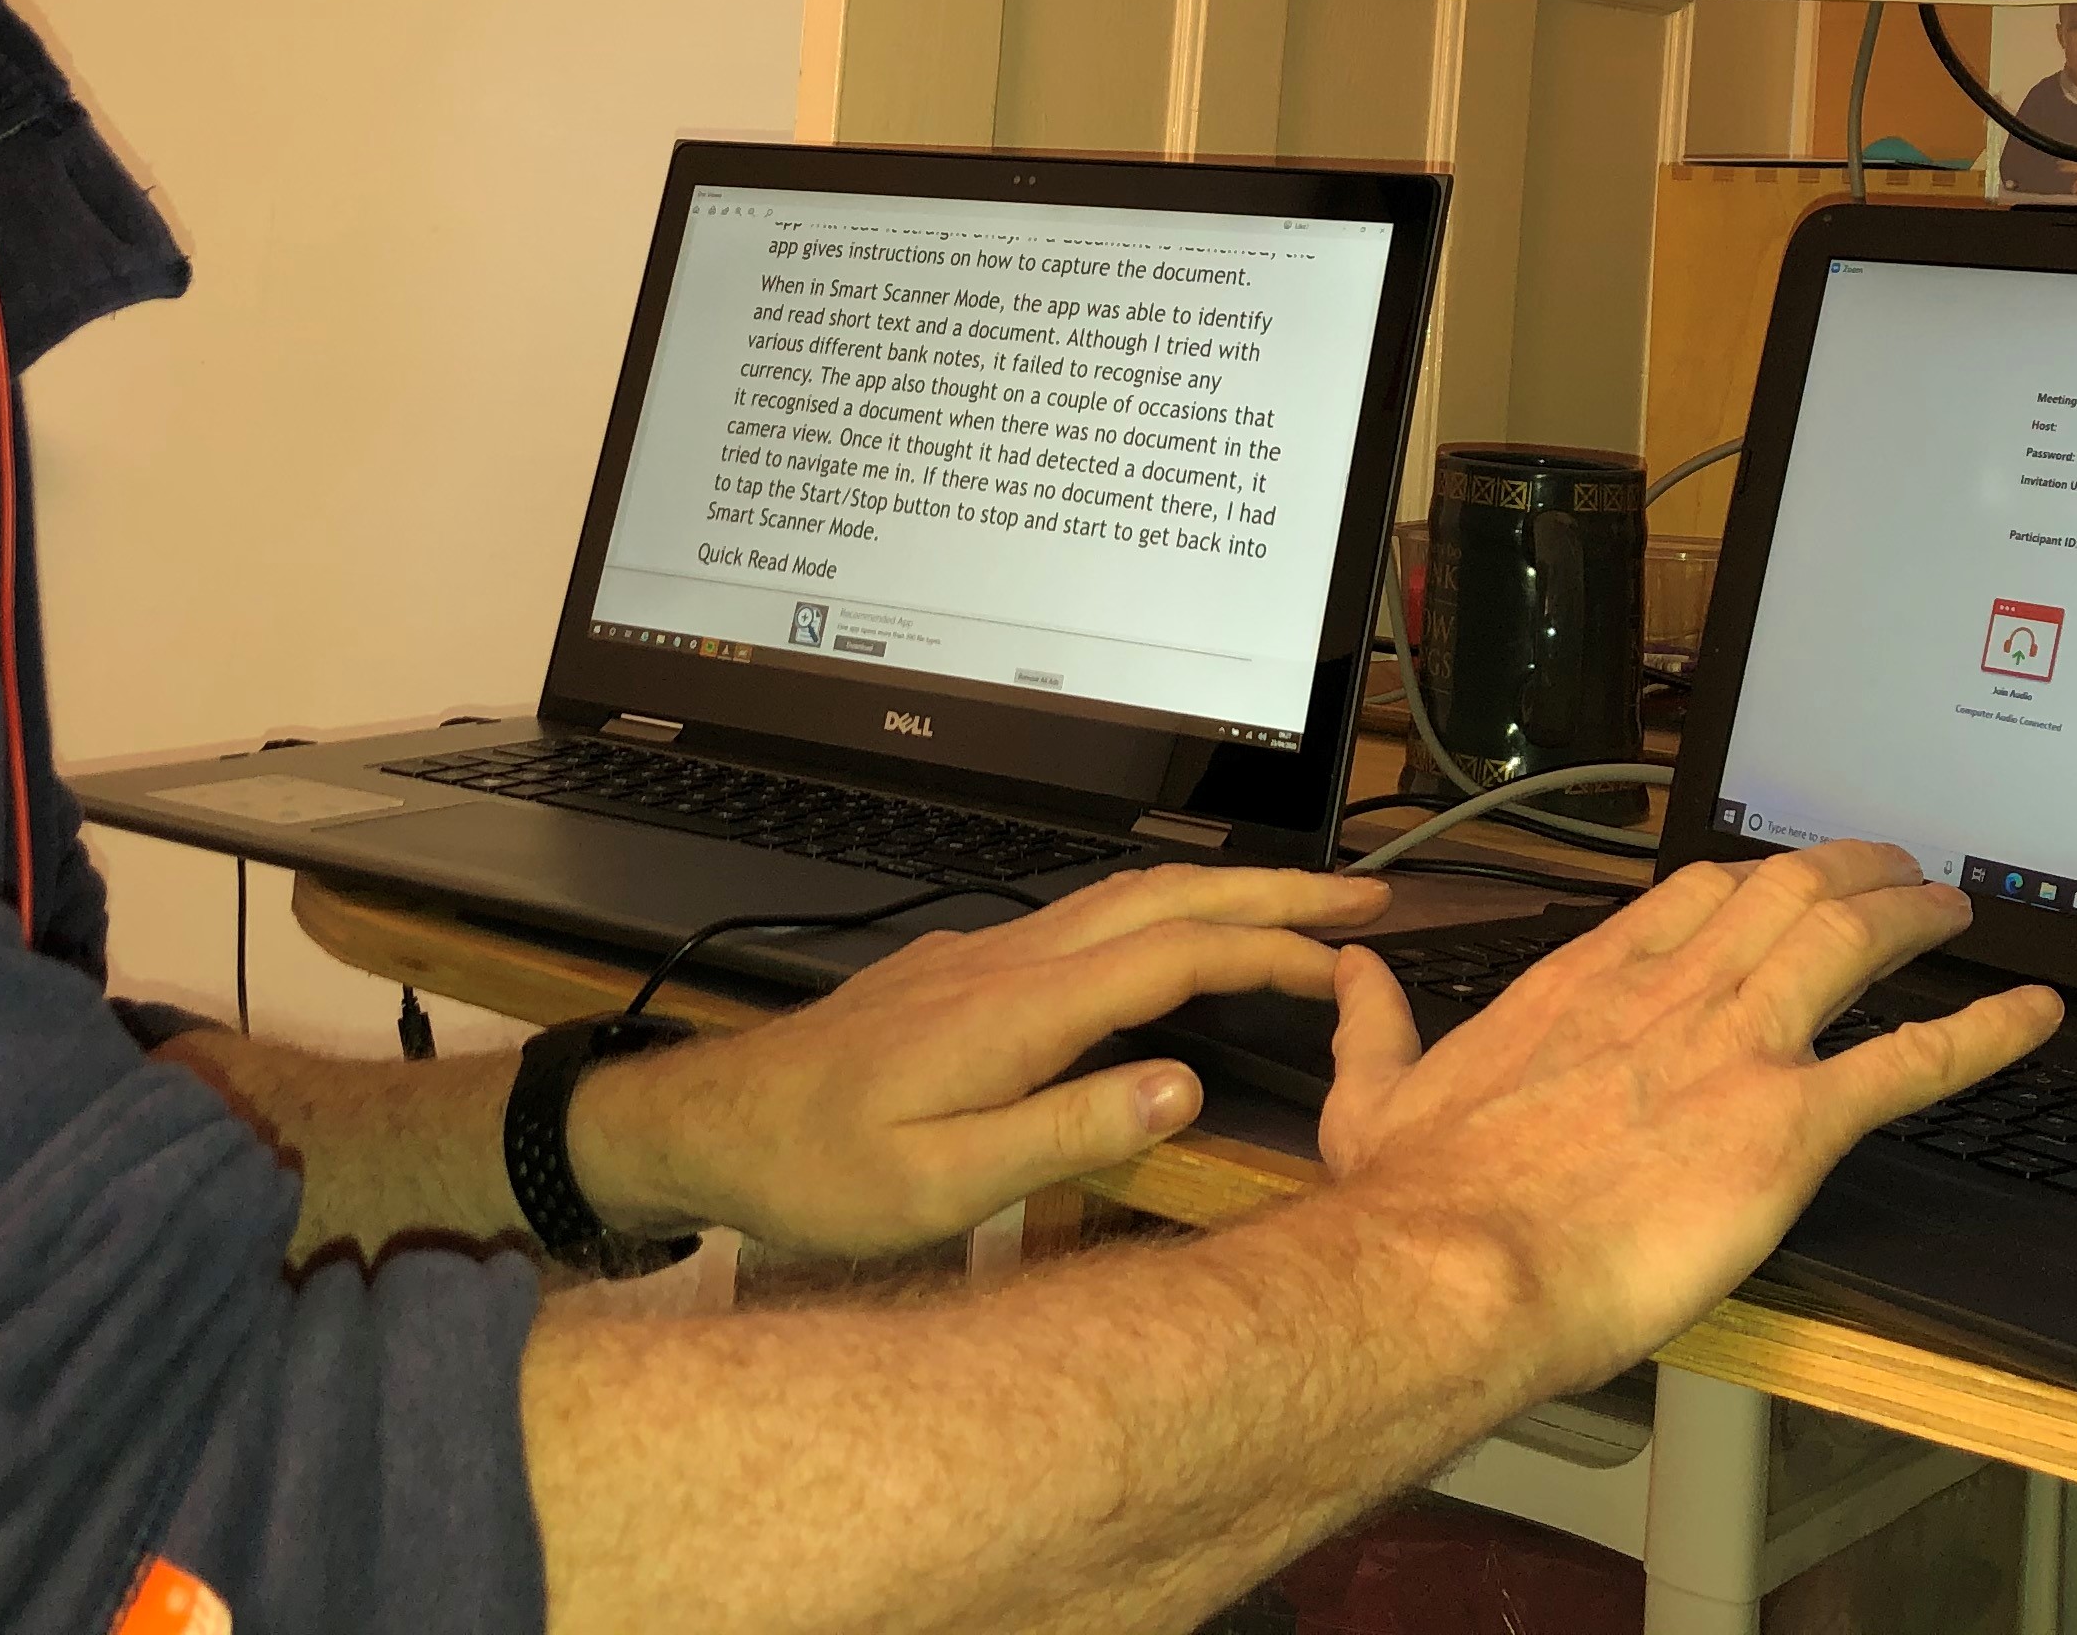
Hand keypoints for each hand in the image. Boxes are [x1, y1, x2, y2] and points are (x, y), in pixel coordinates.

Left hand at [569, 862, 1388, 1256]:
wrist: (712, 1127)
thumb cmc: (818, 1172)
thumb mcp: (943, 1186)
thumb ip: (1065, 1135)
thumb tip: (1182, 1088)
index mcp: (1018, 1009)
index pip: (1174, 956)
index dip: (1271, 952)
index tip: (1350, 966)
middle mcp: (1008, 960)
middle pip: (1163, 896)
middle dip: (1271, 890)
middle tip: (1364, 898)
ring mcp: (983, 953)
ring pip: (1123, 896)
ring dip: (1219, 892)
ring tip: (1298, 908)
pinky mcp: (962, 966)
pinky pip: (1086, 916)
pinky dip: (1160, 910)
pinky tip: (1173, 937)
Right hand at [1312, 844, 2059, 1395]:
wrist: (1455, 1266)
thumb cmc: (1419, 1201)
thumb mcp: (1374, 1099)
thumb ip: (1374, 1030)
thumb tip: (1349, 979)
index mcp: (1584, 986)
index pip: (1688, 896)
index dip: (1747, 878)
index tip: (1777, 877)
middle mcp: (1671, 995)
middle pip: (1784, 892)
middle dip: (1850, 869)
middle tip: (1894, 869)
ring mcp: (1737, 1049)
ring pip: (1850, 942)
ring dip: (1915, 915)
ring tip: (1958, 905)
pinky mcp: (1789, 1125)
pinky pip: (1909, 1061)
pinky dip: (1984, 1032)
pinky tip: (2034, 1014)